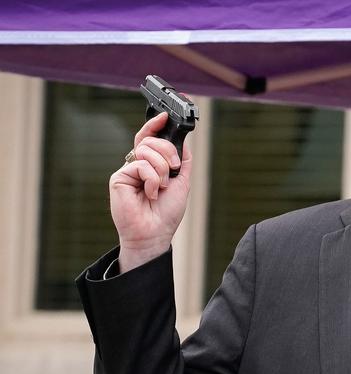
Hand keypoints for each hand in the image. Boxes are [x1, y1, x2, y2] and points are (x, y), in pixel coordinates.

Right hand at [110, 112, 191, 272]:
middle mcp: (138, 165)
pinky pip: (140, 165)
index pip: (150, 138)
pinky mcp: (118, 177)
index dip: (155, 124)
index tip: (166, 115)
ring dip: (161, 169)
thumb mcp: (182, 181)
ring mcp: (127, 170)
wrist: (155, 233)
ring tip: (161, 187)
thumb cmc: (166, 212)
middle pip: (151, 141)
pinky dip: (152, 179)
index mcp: (151, 164)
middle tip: (173, 168)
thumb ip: (182, 159)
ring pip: (146, 150)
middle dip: (167, 151)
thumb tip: (184, 139)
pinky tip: (150, 193)